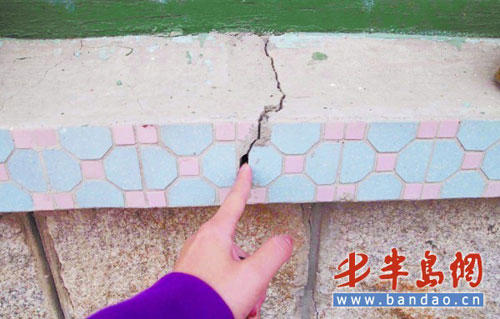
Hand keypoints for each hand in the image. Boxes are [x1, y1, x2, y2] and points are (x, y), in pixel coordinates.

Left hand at [173, 164, 293, 318]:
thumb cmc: (209, 299)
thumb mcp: (252, 277)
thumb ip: (273, 254)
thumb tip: (285, 241)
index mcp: (215, 234)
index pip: (235, 202)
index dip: (243, 185)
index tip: (245, 169)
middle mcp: (201, 242)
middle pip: (239, 247)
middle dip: (251, 271)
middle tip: (250, 291)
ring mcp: (193, 259)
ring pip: (230, 266)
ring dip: (241, 286)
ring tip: (238, 305)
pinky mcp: (189, 276)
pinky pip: (217, 278)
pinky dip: (228, 292)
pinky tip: (228, 307)